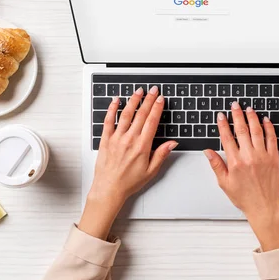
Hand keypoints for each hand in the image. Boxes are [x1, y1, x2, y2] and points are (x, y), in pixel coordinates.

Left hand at [79, 86, 177, 239]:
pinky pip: (108, 121)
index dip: (157, 108)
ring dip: (133, 101)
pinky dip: (111, 109)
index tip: (161, 99)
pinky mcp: (106, 140)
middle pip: (141, 115)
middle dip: (148, 100)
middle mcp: (129, 140)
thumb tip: (172, 143)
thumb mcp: (151, 171)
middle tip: (153, 90)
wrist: (109, 189)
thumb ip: (161, 154)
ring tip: (138, 91)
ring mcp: (116, 138)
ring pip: (125, 114)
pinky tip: (115, 101)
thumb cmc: (129, 182)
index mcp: (142, 146)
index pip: (152, 122)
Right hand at [203, 102, 278, 250]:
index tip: (221, 116)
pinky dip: (269, 128)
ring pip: (257, 131)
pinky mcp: (274, 158)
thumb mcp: (224, 183)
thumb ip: (216, 165)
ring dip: (252, 118)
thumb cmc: (245, 198)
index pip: (227, 137)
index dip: (223, 124)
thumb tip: (208, 152)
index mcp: (235, 162)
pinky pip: (272, 139)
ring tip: (249, 109)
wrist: (264, 207)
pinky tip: (265, 120)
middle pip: (242, 130)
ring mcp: (263, 156)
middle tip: (235, 105)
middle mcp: (249, 157)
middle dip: (237, 115)